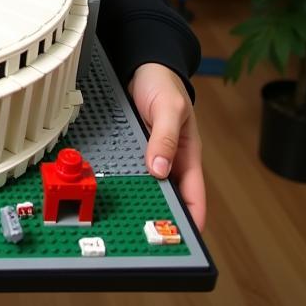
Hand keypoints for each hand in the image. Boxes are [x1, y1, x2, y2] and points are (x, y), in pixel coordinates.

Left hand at [128, 62, 205, 231]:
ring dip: (138, 198)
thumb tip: (160, 169)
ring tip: (122, 220)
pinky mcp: (134, 148)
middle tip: (143, 235)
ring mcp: (152, 155)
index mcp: (187, 155)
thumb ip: (164, 137)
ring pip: (148, 185)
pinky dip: (123, 179)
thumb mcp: (169, 108)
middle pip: (169, 196)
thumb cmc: (163, 84)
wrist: (144, 66)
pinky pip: (130, 169)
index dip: (192, 219)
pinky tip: (110, 190)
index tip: (183, 240)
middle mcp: (170, 159)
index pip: (194, 195)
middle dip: (159, 215)